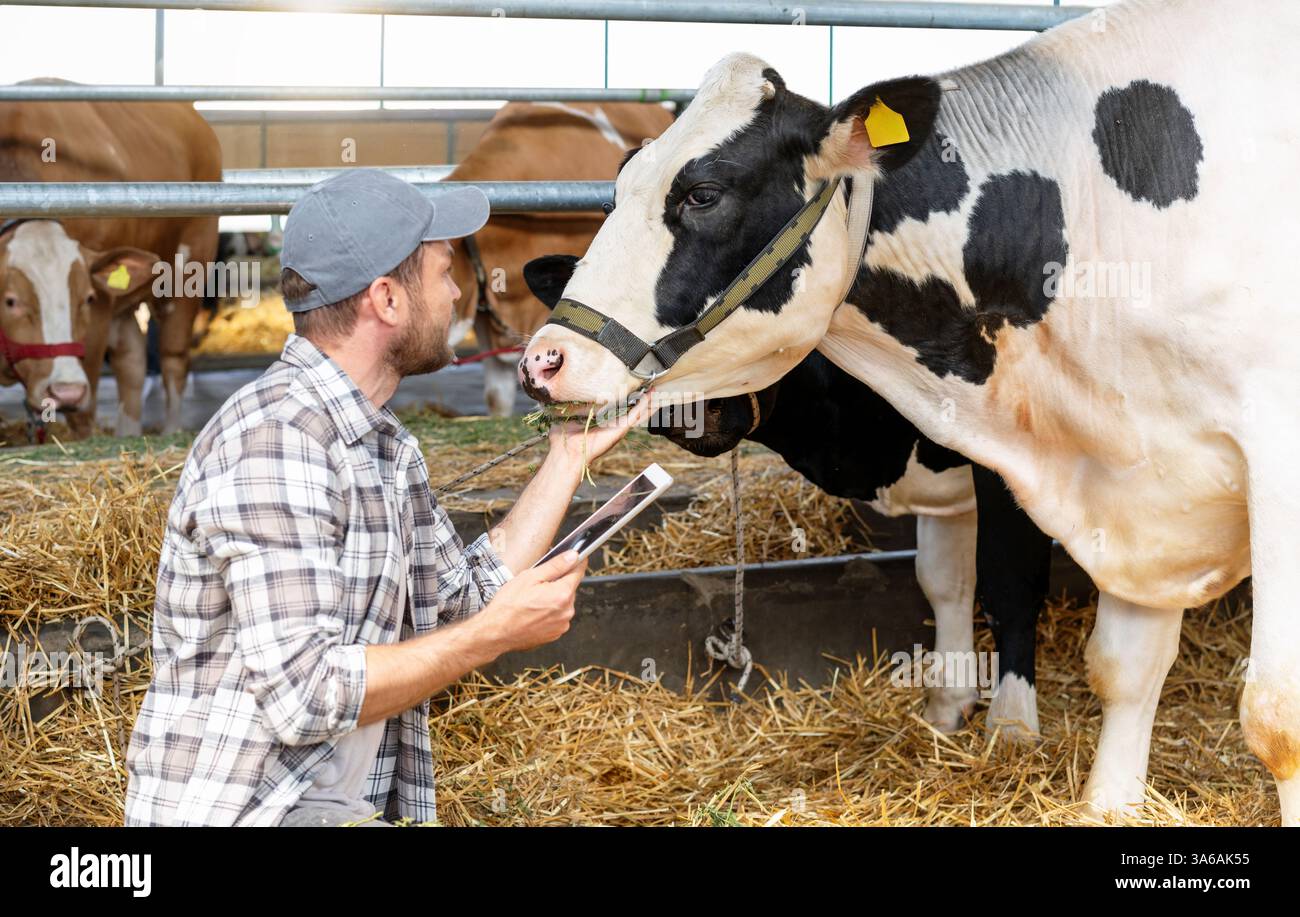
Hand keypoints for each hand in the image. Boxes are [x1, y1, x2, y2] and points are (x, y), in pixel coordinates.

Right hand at [471, 550, 587, 654]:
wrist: (496, 632)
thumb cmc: (508, 606)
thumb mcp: (530, 577)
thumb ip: (555, 565)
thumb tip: (572, 556)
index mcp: (562, 594)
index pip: (578, 572)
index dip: (575, 562)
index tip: (574, 556)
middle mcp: (567, 611)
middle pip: (569, 588)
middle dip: (557, 583)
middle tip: (537, 585)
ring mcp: (562, 625)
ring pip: (563, 603)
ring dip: (553, 599)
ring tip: (532, 601)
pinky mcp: (555, 634)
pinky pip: (558, 617)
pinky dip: (549, 612)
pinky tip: (534, 612)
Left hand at [549, 391, 654, 465]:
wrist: (566, 455)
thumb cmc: (562, 439)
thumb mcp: (565, 413)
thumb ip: (569, 402)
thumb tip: (566, 387)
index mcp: (599, 420)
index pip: (614, 405)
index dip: (622, 395)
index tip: (627, 383)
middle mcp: (611, 424)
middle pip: (630, 409)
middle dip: (640, 398)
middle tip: (648, 384)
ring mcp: (617, 427)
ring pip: (637, 412)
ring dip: (647, 401)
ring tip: (656, 389)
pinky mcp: (620, 430)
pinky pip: (635, 416)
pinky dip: (645, 405)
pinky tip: (651, 396)